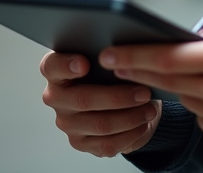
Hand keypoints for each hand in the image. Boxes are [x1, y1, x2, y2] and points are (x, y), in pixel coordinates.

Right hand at [40, 51, 162, 157]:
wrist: (120, 101)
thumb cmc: (112, 73)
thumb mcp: (109, 60)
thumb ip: (108, 57)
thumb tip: (125, 58)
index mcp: (56, 71)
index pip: (52, 66)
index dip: (66, 65)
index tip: (85, 63)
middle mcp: (56, 97)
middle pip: (83, 99)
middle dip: (118, 97)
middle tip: (144, 92)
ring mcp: (67, 122)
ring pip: (100, 124)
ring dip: (130, 118)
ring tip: (150, 109)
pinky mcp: (80, 143)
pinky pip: (107, 144)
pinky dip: (129, 134)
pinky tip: (142, 124)